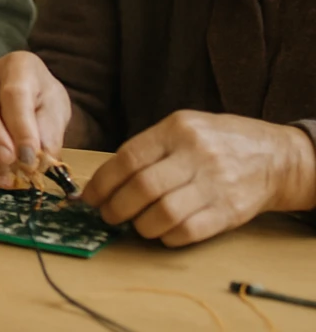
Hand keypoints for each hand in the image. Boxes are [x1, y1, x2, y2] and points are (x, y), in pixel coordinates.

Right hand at [0, 51, 70, 186]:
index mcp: (17, 66)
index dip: (20, 127)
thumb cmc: (44, 99)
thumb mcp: (57, 110)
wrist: (31, 93)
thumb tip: (38, 161)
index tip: (30, 156)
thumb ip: (49, 133)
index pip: (14, 94)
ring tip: (7, 177)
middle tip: (9, 162)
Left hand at [82, 111, 315, 246]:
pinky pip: (189, 230)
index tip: (90, 196)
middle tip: (107, 215)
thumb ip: (150, 147)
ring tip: (133, 224)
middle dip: (117, 206)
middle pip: (143, 187)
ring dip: (140, 225)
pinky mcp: (230, 211)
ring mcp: (214, 183)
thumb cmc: (215, 140)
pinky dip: (167, 236)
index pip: (129, 157)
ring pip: (164, 213)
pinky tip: (160, 232)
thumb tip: (109, 178)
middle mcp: (195, 154)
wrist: (273, 156)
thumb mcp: (182, 127)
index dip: (104, 181)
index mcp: (177, 129)